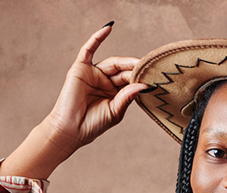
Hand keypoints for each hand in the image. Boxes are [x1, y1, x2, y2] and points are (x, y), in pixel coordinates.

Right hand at [46, 24, 147, 154]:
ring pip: (113, 62)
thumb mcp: (116, 111)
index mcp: (115, 93)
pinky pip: (89, 50)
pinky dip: (97, 38)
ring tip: (139, 63)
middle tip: (149, 69)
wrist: (71, 130)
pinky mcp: (80, 68)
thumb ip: (128, 97)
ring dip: (126, 62)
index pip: (130, 81)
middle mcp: (105, 81)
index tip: (155, 79)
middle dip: (136, 70)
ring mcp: (93, 74)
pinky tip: (108, 28)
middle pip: (124, 71)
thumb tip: (144, 85)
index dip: (141, 79)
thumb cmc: (92, 124)